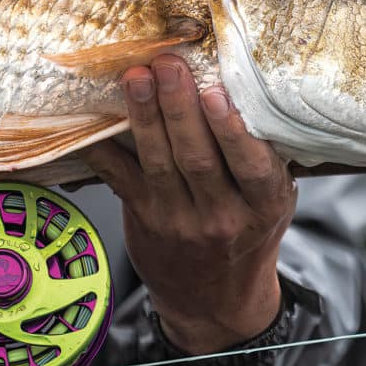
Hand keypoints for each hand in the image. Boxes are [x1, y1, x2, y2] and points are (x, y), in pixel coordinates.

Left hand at [78, 55, 296, 353]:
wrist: (215, 301)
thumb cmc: (248, 234)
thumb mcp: (273, 202)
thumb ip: (264, 158)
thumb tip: (249, 86)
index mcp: (264, 206)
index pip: (251, 166)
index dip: (232, 130)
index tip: (216, 92)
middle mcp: (222, 216)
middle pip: (198, 158)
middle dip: (180, 108)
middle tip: (168, 64)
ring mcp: (178, 221)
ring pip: (159, 163)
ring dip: (144, 116)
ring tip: (136, 77)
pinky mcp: (144, 219)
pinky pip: (119, 179)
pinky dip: (104, 148)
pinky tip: (93, 119)